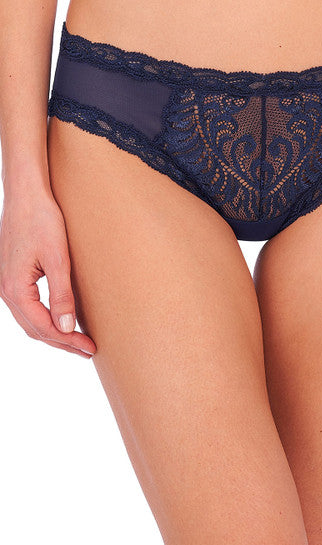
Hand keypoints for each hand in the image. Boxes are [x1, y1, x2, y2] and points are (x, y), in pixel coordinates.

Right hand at [0, 187, 96, 358]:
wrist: (26, 194)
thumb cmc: (41, 220)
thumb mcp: (57, 259)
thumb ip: (61, 295)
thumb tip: (66, 328)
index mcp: (15, 289)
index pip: (43, 327)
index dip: (68, 340)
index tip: (90, 347)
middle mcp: (6, 290)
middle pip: (34, 329)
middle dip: (62, 342)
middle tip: (88, 350)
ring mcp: (7, 283)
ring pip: (29, 320)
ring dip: (53, 333)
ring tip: (77, 341)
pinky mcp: (12, 275)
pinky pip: (27, 307)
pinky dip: (44, 318)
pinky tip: (60, 319)